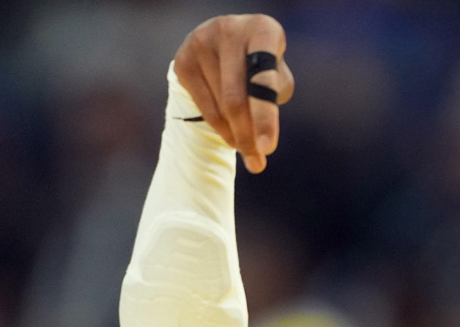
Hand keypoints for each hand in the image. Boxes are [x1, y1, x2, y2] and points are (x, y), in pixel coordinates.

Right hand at [172, 14, 293, 172]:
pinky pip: (204, 107)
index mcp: (262, 30)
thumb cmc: (261, 64)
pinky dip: (220, 128)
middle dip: (247, 137)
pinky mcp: (182, 61)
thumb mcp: (277, 75)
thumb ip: (273, 101)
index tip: (268, 150)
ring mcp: (201, 43)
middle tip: (257, 164)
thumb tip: (258, 142)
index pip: (263, 80)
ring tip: (248, 148)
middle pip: (236, 99)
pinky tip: (232, 136)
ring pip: (220, 107)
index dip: (265, 117)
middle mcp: (229, 30)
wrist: (226, 42)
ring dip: (236, 135)